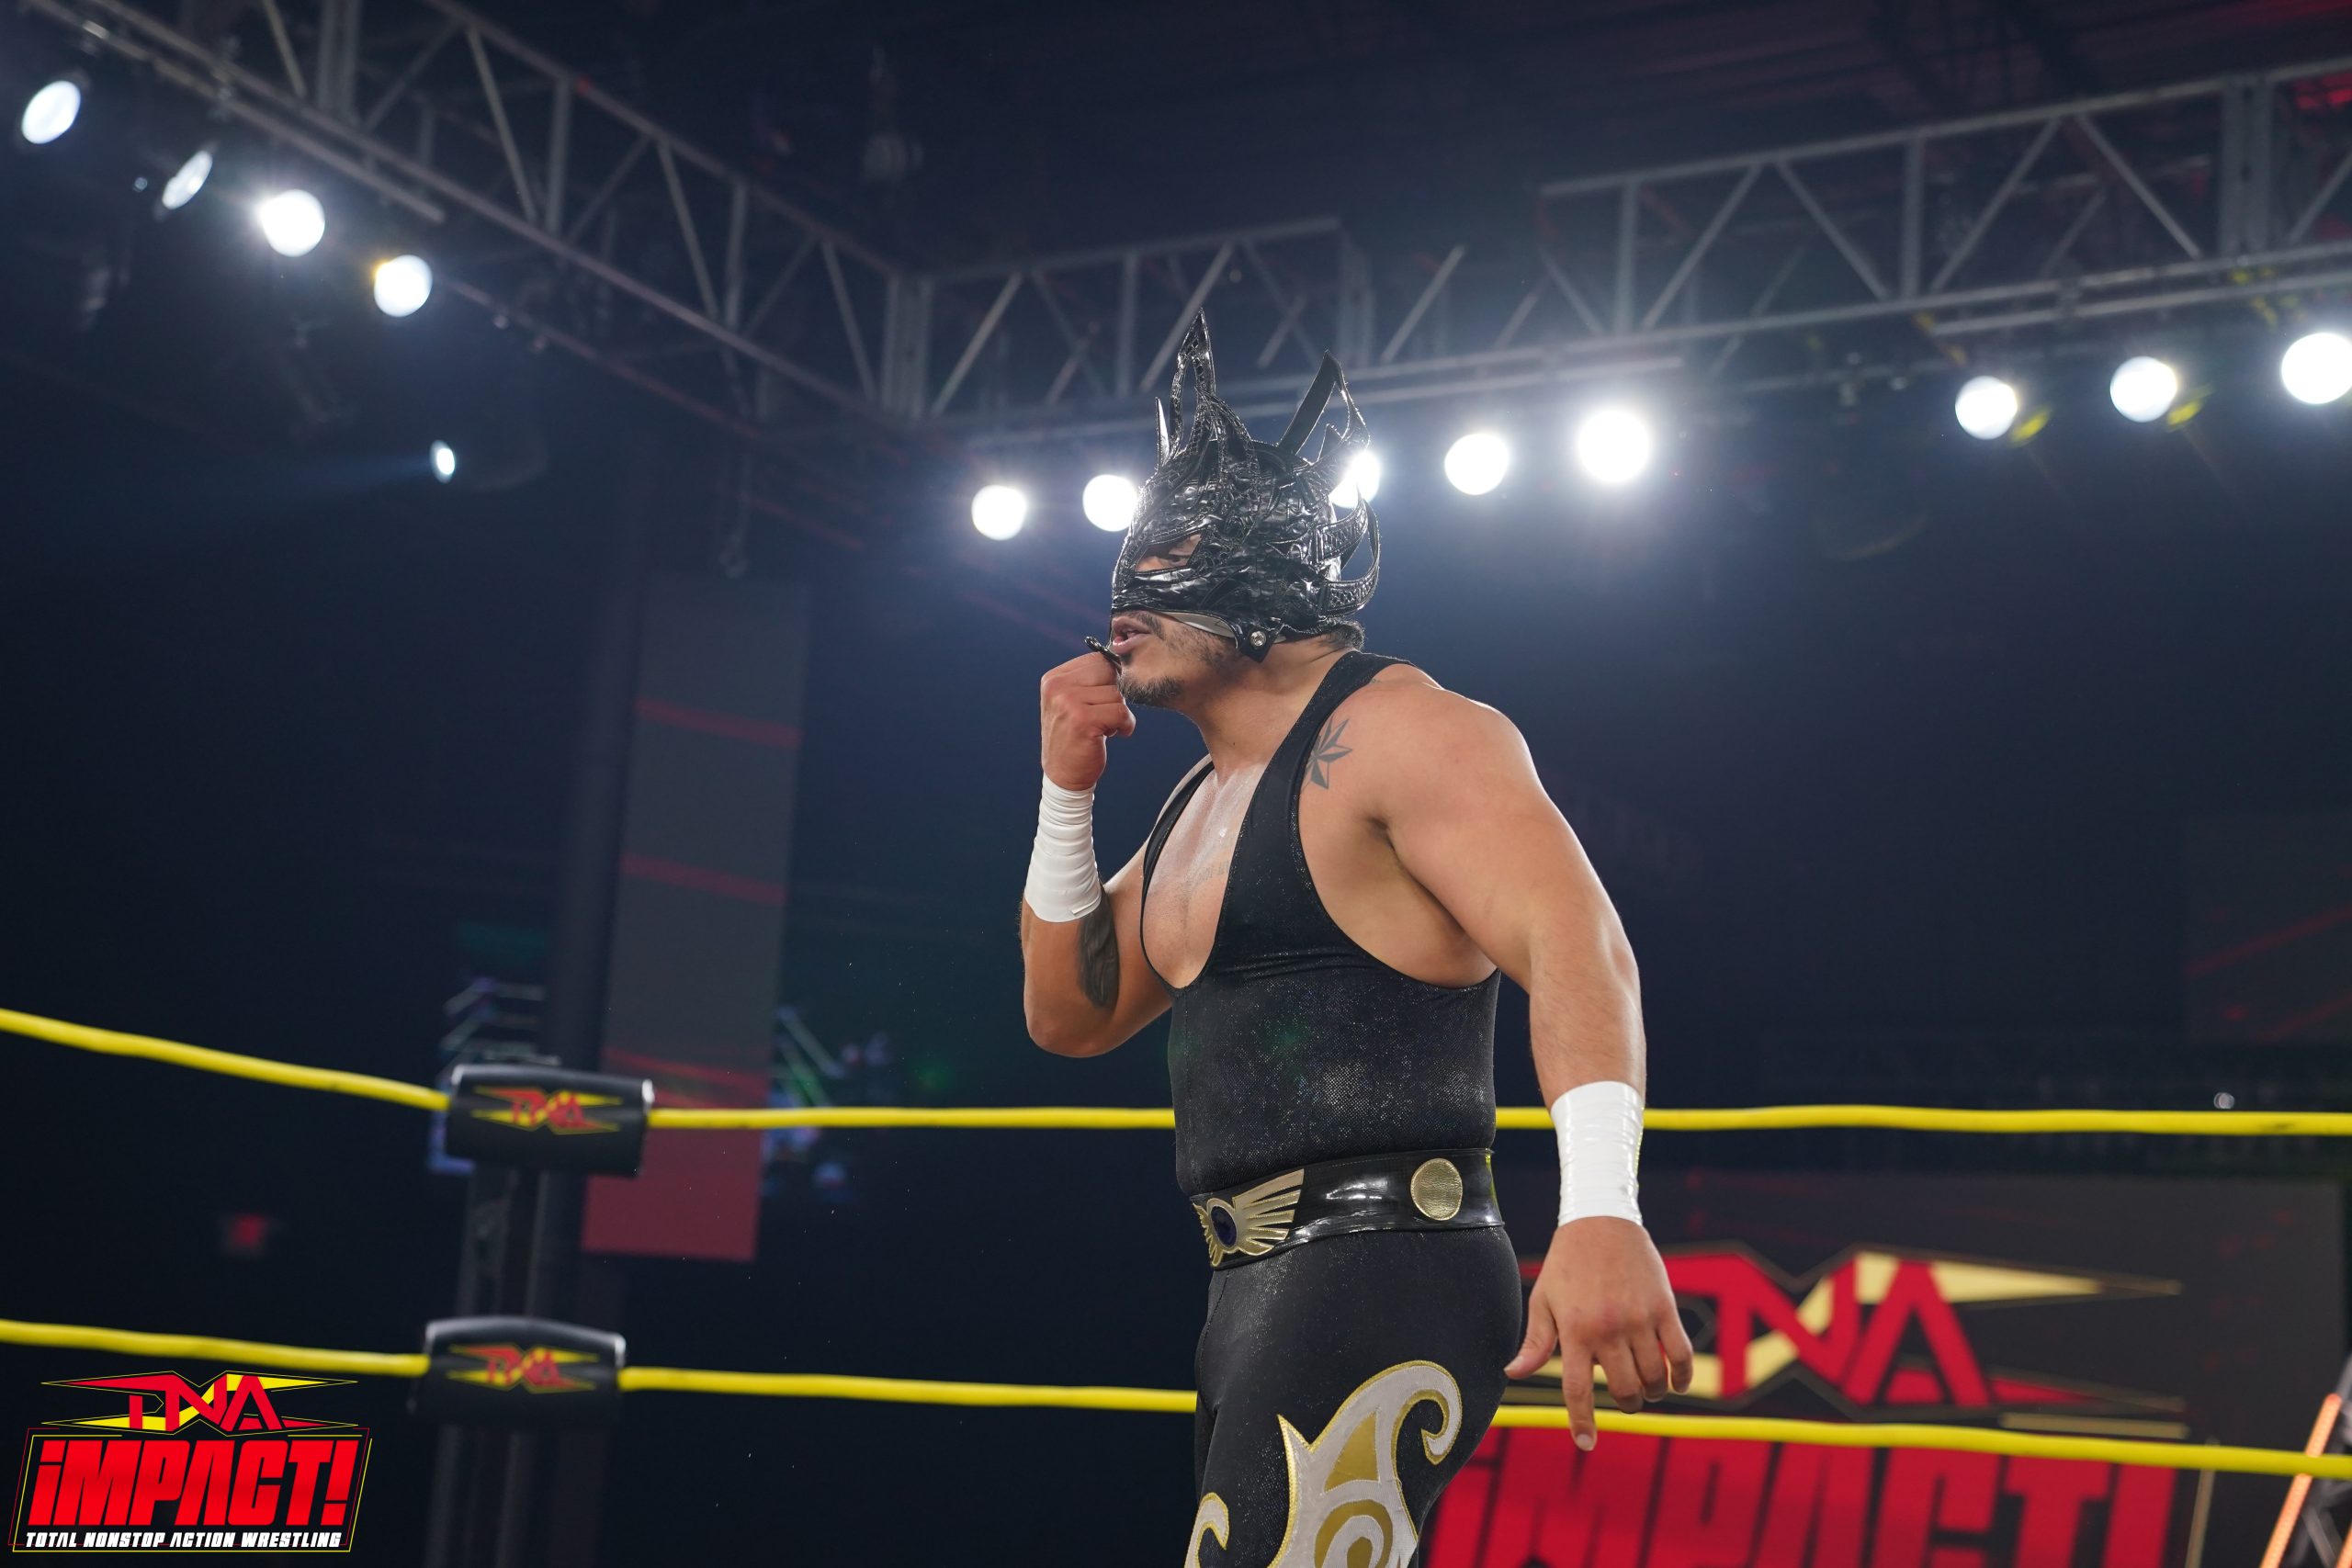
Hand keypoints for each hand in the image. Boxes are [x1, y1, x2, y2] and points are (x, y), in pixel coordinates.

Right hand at [1040, 650, 1134, 790]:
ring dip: (1120, 712)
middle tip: (1106, 714)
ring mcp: (1068, 702)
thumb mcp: (1072, 702)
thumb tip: (1123, 661)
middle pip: (1108, 672)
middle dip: (1115, 693)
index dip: (1111, 678)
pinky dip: (1126, 725)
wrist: (1064, 775)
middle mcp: (1057, 687)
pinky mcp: (1083, 720)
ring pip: (1117, 694)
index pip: (1096, 659)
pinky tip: (1115, 734)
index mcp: (1054, 679)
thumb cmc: (1075, 738)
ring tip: (1105, 727)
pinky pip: (1121, 712)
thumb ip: (1089, 681)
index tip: (1105, 699)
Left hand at [1504, 1217, 1693, 1450]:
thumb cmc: (1566, 1264)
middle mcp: (1608, 1328)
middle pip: (1624, 1389)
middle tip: (1625, 1400)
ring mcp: (1640, 1319)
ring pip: (1653, 1378)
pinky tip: (1675, 1382)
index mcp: (1575, 1330)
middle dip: (1626, 1404)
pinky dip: (1681, 1377)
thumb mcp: (1544, 1300)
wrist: (1601, 1220)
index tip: (1586, 1443)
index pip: (1578, 1389)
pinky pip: (1682, 1355)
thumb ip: (1535, 1342)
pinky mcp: (1664, 1308)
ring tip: (1646, 1389)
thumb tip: (1513, 1373)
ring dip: (1651, 1393)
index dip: (1582, 1421)